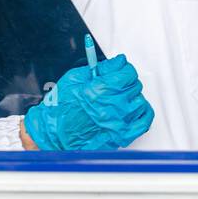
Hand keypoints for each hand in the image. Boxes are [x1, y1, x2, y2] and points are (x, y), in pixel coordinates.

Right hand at [23, 54, 154, 150]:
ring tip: (119, 99)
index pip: (128, 72)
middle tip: (115, 84)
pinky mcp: (121, 136)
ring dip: (132, 98)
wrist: (53, 136)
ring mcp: (118, 123)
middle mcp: (111, 107)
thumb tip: (117, 61)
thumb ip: (99, 68)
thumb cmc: (60, 109)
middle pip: (135, 85)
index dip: (123, 68)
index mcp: (99, 90)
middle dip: (125, 82)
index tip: (120, 69)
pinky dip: (142, 113)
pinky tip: (133, 110)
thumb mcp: (74, 79)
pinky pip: (144, 121)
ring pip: (140, 101)